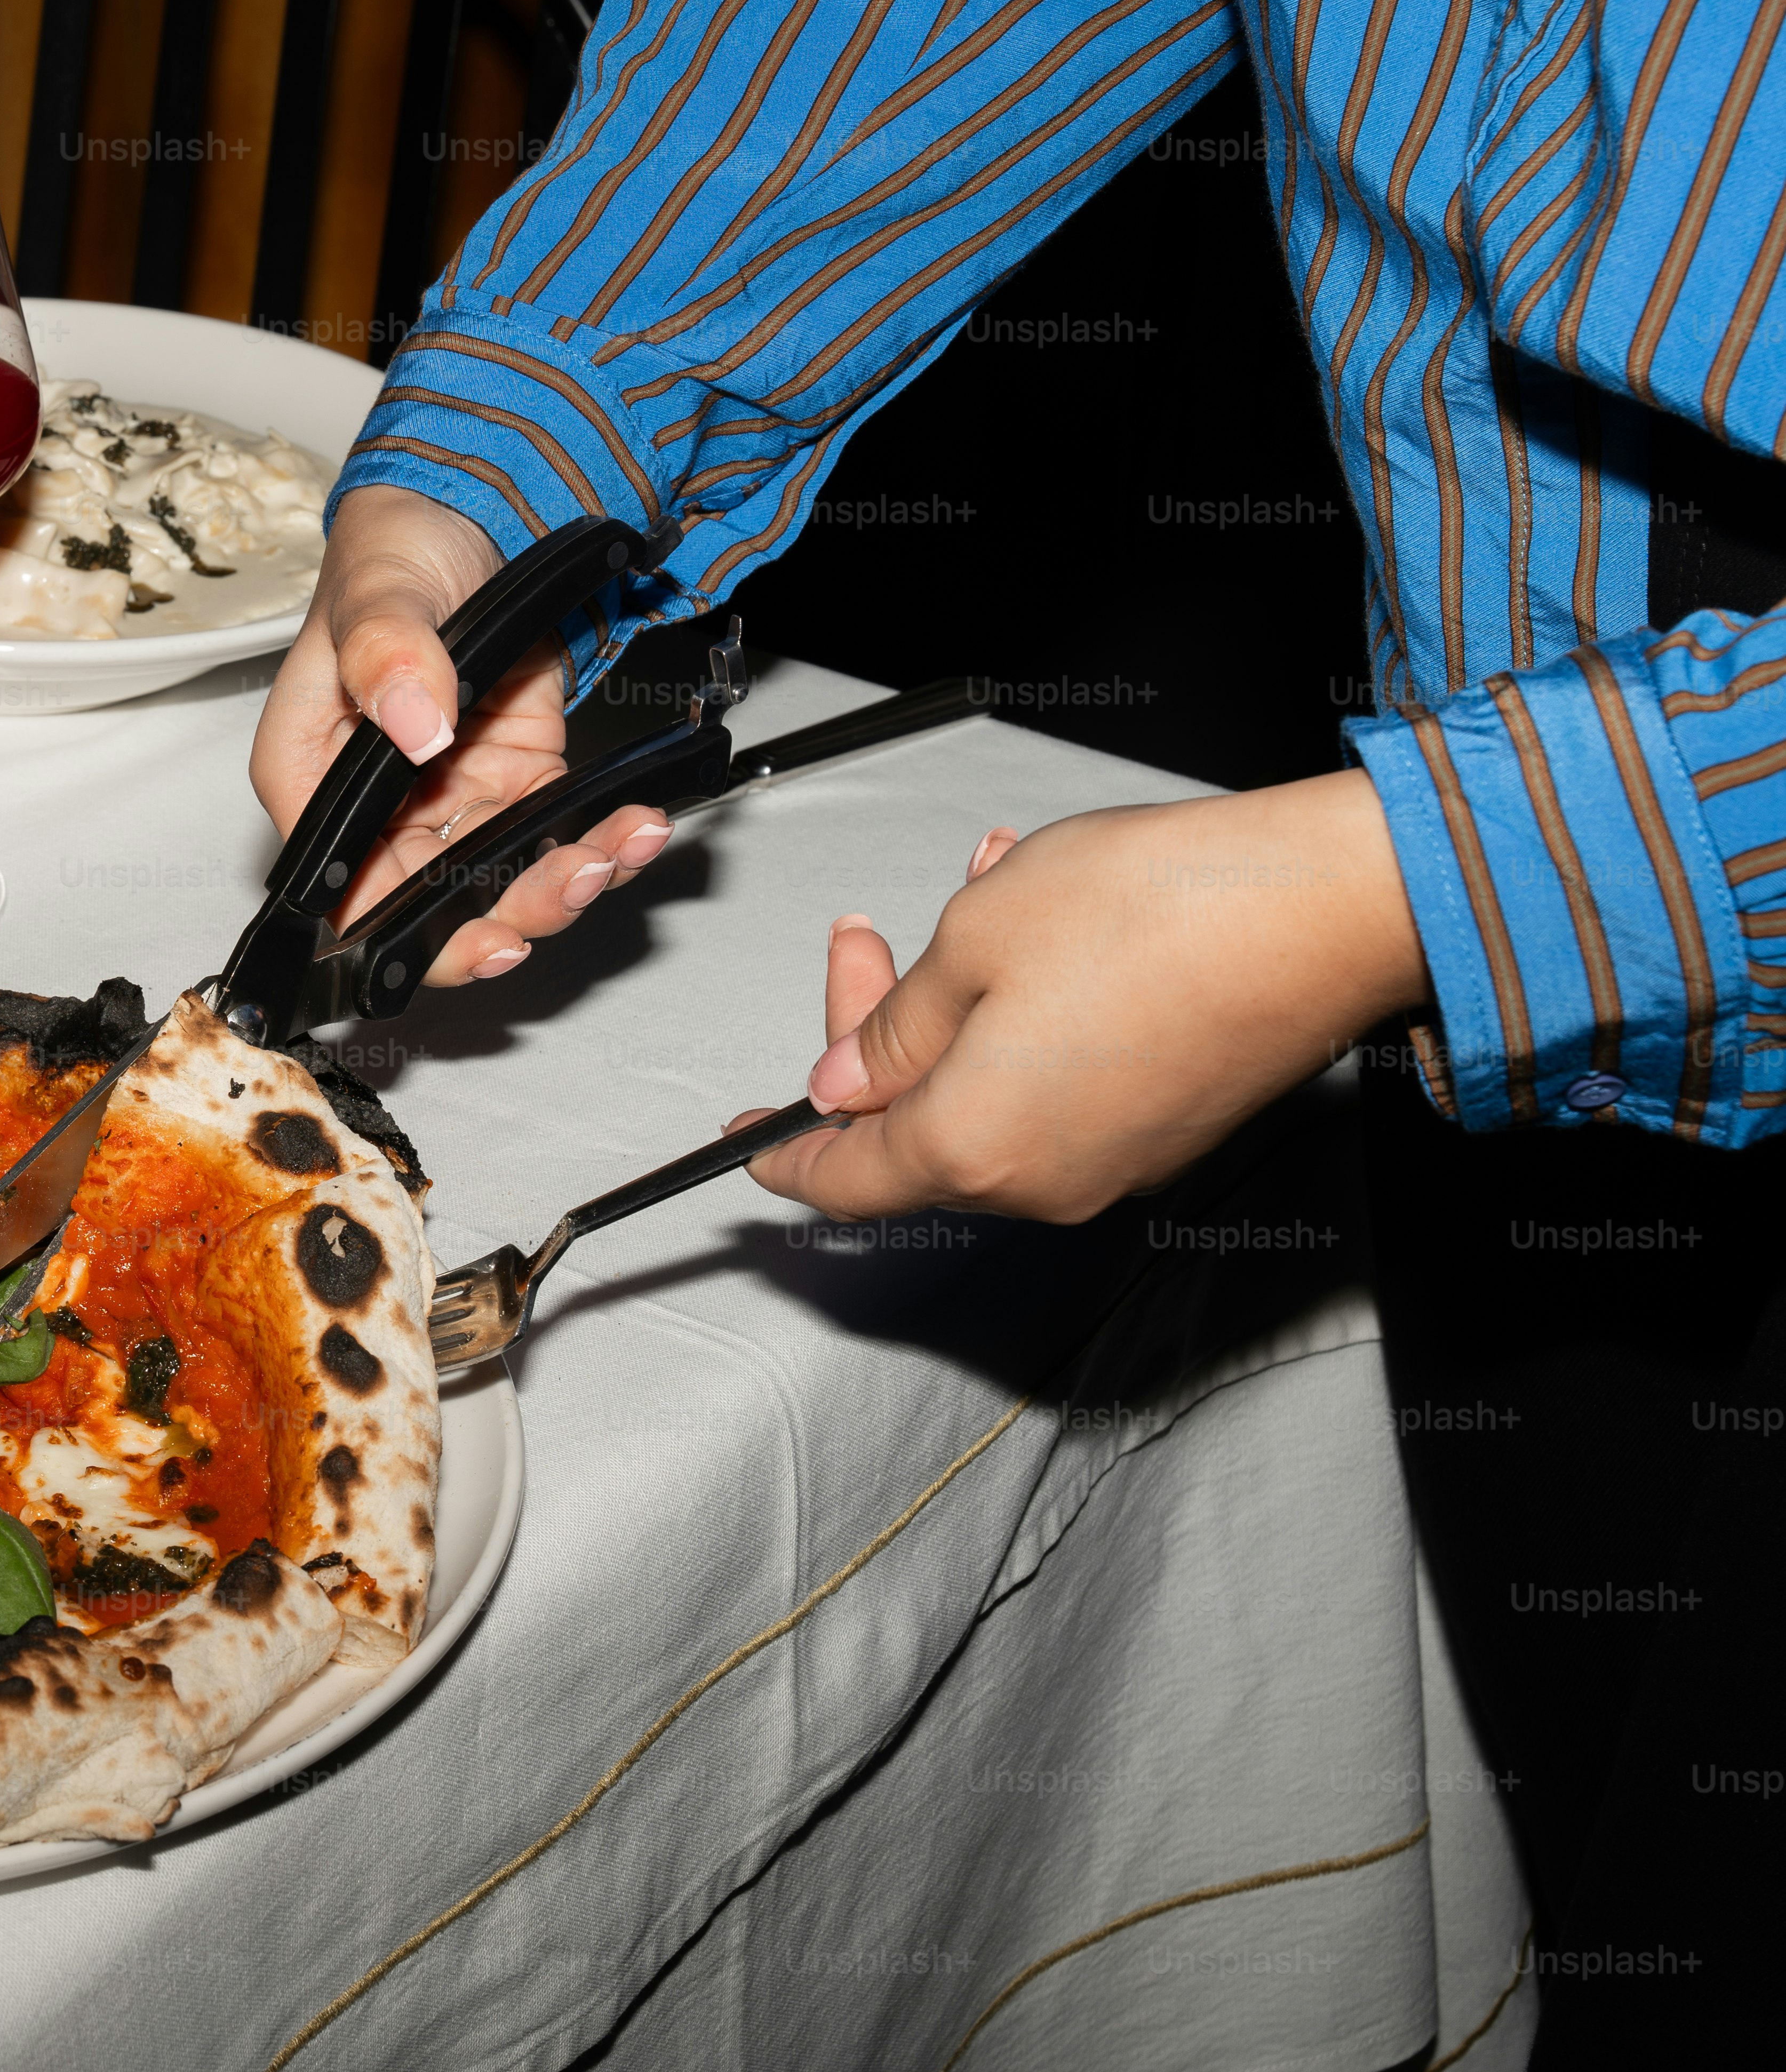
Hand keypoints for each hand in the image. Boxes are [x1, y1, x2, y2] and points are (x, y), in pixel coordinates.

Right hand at [247, 486, 673, 985]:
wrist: (467, 512)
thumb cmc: (394, 551)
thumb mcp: (379, 590)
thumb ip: (388, 654)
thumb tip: (415, 727)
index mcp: (315, 777)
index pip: (342, 890)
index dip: (403, 933)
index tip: (479, 933)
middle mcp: (377, 808)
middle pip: (432, 908)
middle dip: (510, 910)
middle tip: (571, 878)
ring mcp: (450, 800)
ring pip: (502, 883)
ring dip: (565, 880)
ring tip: (618, 846)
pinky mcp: (514, 782)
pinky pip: (554, 836)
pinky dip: (599, 840)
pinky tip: (633, 824)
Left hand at [743, 771, 1432, 1221]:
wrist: (1327, 909)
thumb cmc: (1157, 912)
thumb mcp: (974, 941)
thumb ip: (897, 1027)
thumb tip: (849, 1079)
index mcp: (973, 1149)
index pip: (841, 1180)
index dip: (782, 1156)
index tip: (744, 1141)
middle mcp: (1044, 1181)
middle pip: (912, 1130)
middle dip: (876, 1029)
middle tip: (864, 938)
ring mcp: (1113, 1163)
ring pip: (986, 1093)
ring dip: (959, 1000)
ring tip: (976, 890)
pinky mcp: (1166, 1131)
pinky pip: (1057, 1085)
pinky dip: (1024, 1015)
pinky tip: (1036, 920)